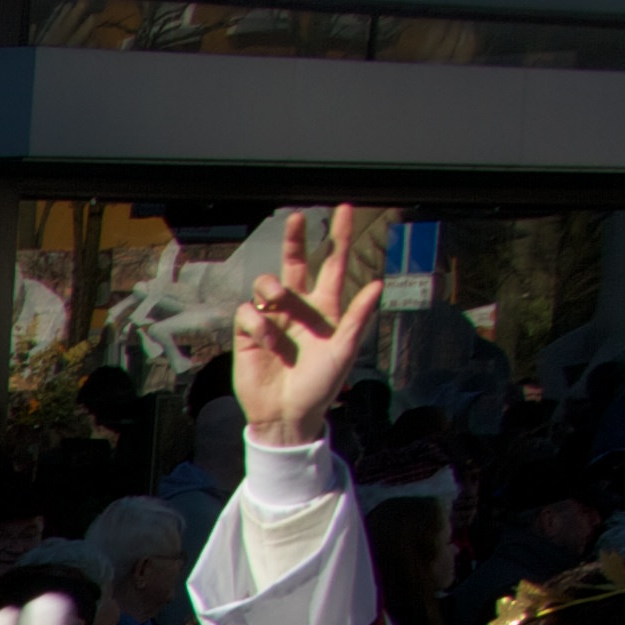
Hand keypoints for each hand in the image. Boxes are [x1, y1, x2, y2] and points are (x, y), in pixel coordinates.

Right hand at [231, 200, 381, 451]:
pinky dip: (256, 323)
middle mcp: (298, 308)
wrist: (287, 416)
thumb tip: (376, 283)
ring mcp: (272, 320)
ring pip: (266, 284)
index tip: (343, 209)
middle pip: (295, 263)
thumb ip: (358, 317)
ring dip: (271, 287)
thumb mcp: (344, 352)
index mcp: (325, 308)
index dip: (339, 237)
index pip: (333, 265)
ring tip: (277, 301)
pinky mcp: (248, 335)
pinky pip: (247, 314)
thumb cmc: (320, 386)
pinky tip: (265, 341)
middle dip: (294, 240)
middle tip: (296, 218)